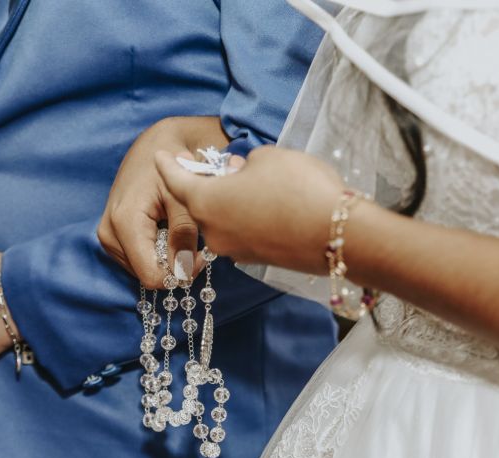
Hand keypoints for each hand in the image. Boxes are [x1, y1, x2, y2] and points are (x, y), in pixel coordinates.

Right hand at [98, 117, 227, 287]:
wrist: (156, 143)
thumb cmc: (173, 164)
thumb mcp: (184, 198)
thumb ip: (184, 236)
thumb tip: (184, 272)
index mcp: (124, 223)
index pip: (151, 275)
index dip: (180, 273)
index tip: (202, 256)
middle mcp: (108, 233)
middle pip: (147, 274)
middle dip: (175, 266)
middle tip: (197, 245)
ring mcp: (107, 236)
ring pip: (143, 269)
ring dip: (167, 260)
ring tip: (183, 234)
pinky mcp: (111, 236)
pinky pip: (138, 259)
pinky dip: (158, 253)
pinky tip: (168, 232)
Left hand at [155, 145, 345, 273]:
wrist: (339, 235)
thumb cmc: (299, 188)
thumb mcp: (268, 158)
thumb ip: (244, 163)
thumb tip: (239, 172)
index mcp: (206, 201)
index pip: (176, 180)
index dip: (168, 165)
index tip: (159, 156)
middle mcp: (212, 231)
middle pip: (201, 203)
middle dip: (209, 184)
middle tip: (223, 165)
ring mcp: (234, 250)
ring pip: (224, 219)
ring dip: (233, 203)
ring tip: (259, 185)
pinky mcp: (256, 260)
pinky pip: (243, 233)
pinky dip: (249, 219)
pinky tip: (272, 207)